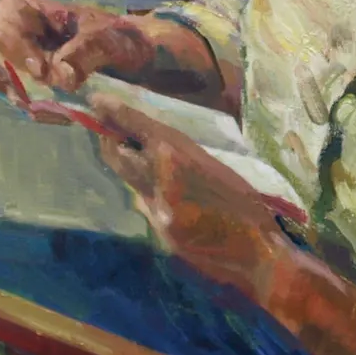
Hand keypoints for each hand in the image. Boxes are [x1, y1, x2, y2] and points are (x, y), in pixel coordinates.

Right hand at [0, 0, 156, 100]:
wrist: (139, 60)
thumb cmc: (121, 37)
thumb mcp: (108, 39)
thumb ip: (85, 52)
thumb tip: (62, 78)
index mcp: (34, 11)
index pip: (3, 21)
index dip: (13, 46)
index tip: (41, 70)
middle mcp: (23, 37)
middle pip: (0, 58)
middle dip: (26, 79)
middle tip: (58, 92)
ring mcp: (27, 65)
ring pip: (13, 85)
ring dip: (38, 99)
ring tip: (69, 105)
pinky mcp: (37, 89)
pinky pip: (29, 103)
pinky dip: (47, 110)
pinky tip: (71, 112)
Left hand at [88, 97, 291, 298]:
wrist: (258, 255)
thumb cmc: (248, 205)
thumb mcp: (217, 168)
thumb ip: (179, 159)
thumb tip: (150, 151)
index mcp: (179, 158)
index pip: (136, 128)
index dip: (114, 112)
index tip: (97, 100)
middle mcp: (159, 183)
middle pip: (118, 156)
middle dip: (110, 140)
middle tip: (107, 127)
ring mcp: (155, 211)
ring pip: (132, 184)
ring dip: (135, 170)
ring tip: (148, 162)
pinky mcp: (159, 234)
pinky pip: (149, 208)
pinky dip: (155, 199)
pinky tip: (176, 200)